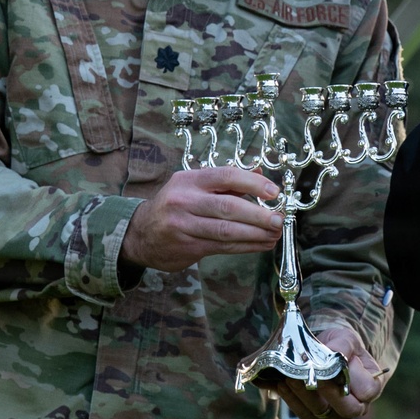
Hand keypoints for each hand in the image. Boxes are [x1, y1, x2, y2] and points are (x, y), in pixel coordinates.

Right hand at [121, 166, 282, 273]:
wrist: (140, 234)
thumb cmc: (174, 204)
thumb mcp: (192, 185)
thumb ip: (225, 181)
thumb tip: (259, 171)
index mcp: (190, 180)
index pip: (226, 176)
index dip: (253, 183)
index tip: (274, 192)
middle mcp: (185, 201)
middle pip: (228, 207)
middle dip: (258, 215)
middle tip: (279, 220)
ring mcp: (184, 225)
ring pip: (226, 231)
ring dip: (255, 234)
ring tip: (274, 234)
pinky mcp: (187, 246)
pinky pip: (222, 247)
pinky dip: (245, 246)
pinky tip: (260, 244)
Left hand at [265, 325, 385, 418]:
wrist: (326, 354)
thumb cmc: (341, 347)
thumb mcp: (346, 339)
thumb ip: (342, 346)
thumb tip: (332, 353)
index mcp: (371, 387)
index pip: (367, 391)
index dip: (351, 380)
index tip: (332, 366)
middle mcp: (358, 407)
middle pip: (347, 410)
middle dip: (326, 392)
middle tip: (308, 375)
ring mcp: (337, 417)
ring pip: (322, 414)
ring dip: (304, 395)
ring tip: (289, 376)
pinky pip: (305, 416)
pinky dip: (292, 401)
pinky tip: (282, 384)